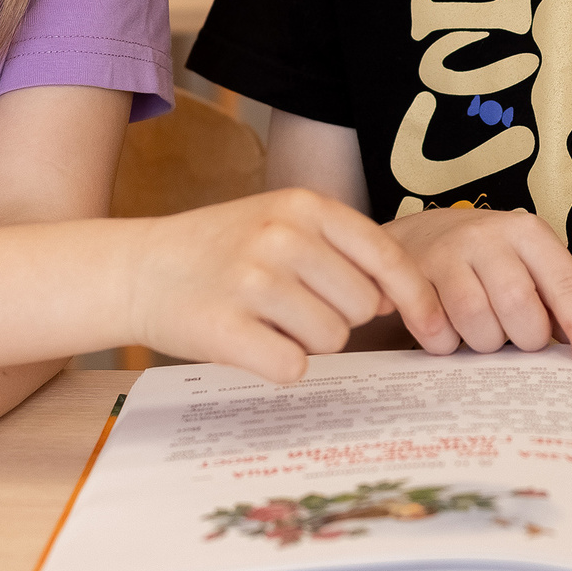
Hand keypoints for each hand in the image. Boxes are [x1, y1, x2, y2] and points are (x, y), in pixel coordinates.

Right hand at [132, 188, 457, 380]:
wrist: (138, 268)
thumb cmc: (223, 250)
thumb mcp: (282, 223)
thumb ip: (342, 250)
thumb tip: (397, 297)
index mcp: (304, 205)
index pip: (386, 256)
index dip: (416, 297)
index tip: (433, 327)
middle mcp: (281, 235)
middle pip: (362, 306)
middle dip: (339, 318)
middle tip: (294, 308)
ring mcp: (251, 280)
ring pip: (331, 339)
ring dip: (307, 342)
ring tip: (267, 319)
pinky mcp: (224, 327)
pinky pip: (292, 366)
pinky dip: (280, 365)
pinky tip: (253, 343)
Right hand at [386, 207, 571, 367]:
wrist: (420, 237)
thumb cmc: (488, 262)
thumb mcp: (532, 270)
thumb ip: (567, 307)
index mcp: (528, 233)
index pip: (564, 283)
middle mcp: (488, 236)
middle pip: (520, 307)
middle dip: (524, 337)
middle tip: (517, 336)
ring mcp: (446, 253)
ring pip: (476, 321)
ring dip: (483, 342)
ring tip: (482, 330)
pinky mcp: (410, 275)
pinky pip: (435, 331)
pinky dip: (446, 344)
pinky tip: (449, 329)